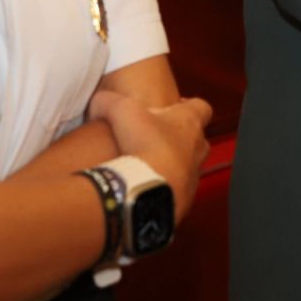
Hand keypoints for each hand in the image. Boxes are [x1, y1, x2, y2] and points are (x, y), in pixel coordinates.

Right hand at [88, 88, 212, 226]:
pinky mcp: (184, 199)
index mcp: (190, 122)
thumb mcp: (121, 111)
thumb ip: (109, 101)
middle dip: (180, 137)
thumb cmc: (143, 144)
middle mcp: (198, 148)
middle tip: (156, 137)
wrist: (151, 190)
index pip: (202, 108)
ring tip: (148, 166)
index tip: (175, 106)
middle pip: (197, 139)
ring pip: (189, 166)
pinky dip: (165, 187)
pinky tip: (145, 187)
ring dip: (173, 165)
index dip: (189, 106)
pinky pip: (177, 191)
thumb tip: (98, 101)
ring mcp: (194, 176)